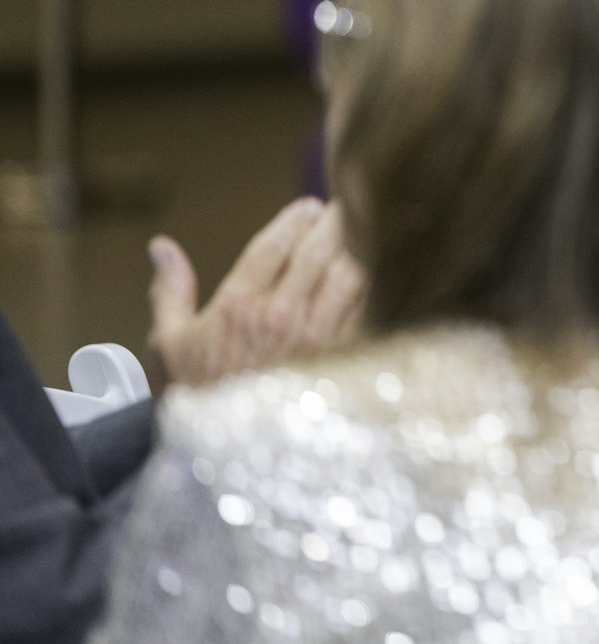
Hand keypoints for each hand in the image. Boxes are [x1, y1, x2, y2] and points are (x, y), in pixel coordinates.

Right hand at [146, 197, 365, 388]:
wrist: (230, 453)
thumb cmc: (200, 396)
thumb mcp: (171, 345)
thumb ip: (170, 291)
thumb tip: (161, 247)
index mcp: (240, 307)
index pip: (274, 246)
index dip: (294, 220)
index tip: (309, 206)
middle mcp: (282, 317)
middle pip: (320, 251)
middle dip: (335, 223)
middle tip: (343, 209)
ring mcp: (318, 338)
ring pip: (352, 275)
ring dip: (359, 250)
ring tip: (363, 236)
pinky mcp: (345, 357)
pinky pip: (368, 308)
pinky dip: (373, 287)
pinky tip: (376, 276)